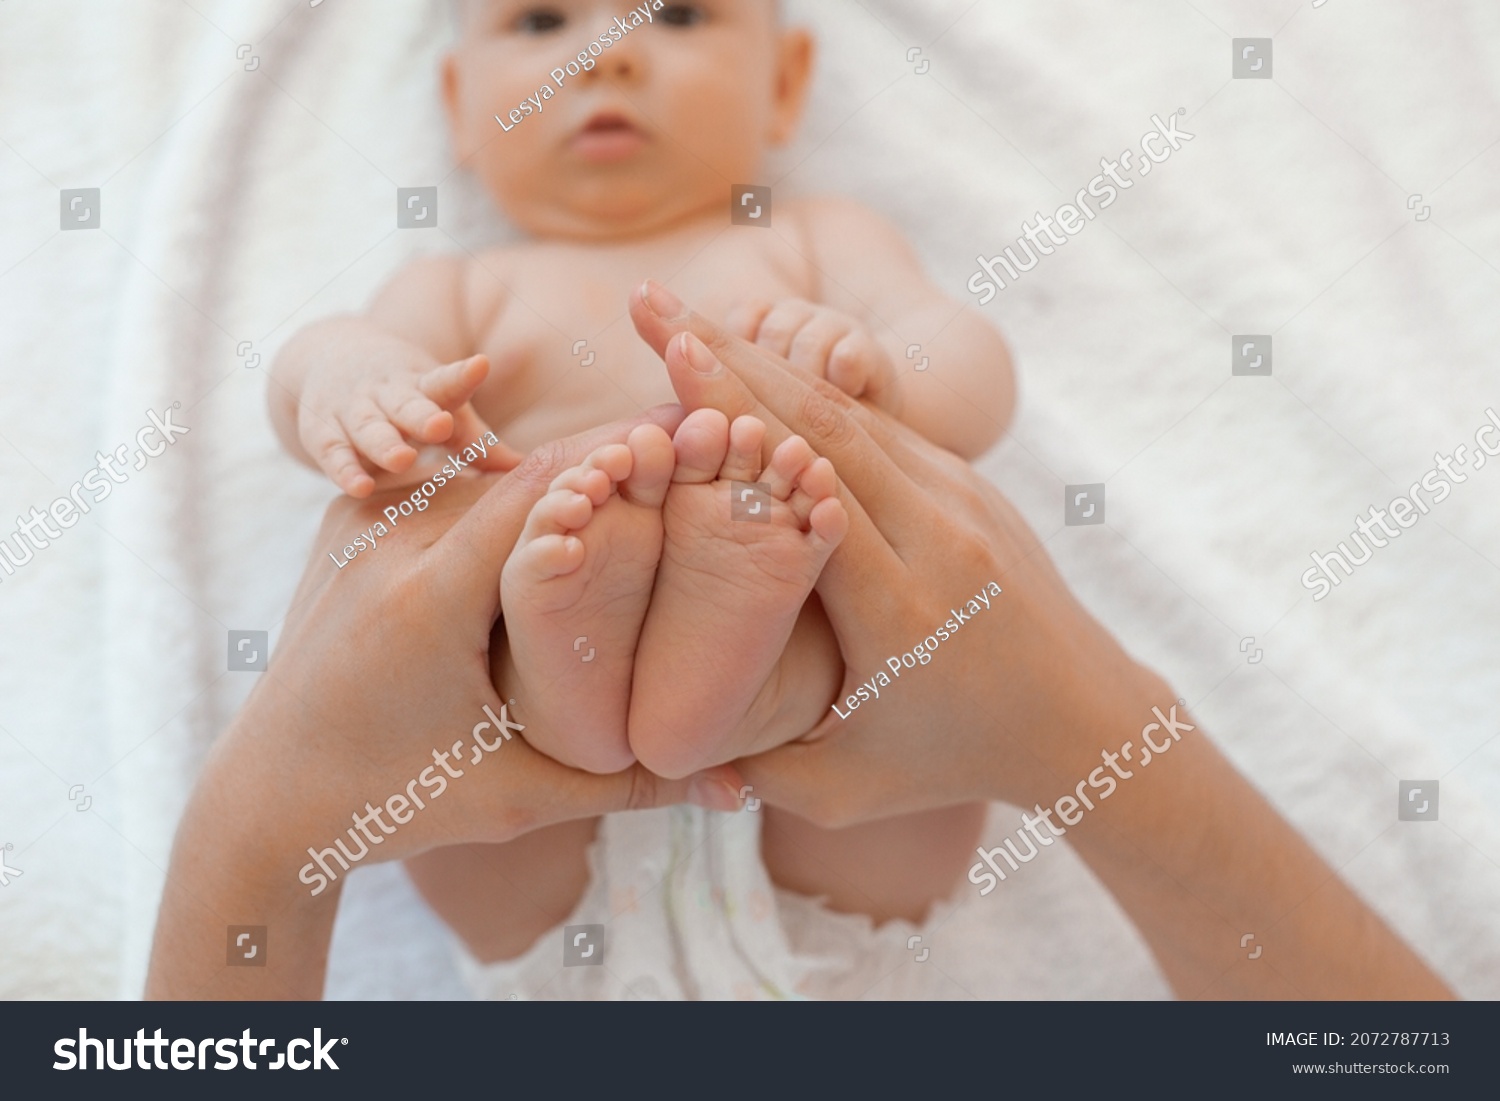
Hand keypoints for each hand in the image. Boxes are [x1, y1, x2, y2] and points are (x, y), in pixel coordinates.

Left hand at [147, 405, 742, 998]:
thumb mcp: (516, 800)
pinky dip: (503, 478)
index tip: (696, 439)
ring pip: (482, 467)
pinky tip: (561, 478)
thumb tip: (743, 789)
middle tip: (689, 442)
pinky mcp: (349, 523)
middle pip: (522, 469)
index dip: (625, 459)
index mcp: (427, 600)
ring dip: (559, 465)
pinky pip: (441, 481)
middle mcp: (388, 543)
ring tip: (640, 457)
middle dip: (608, 457)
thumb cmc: (390, 804)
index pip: (545, 493)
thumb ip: (631, 787)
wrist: (263, 798)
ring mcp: (360, 524)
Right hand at [293, 345, 515, 496]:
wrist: (330, 358)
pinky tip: (359, 488)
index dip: (463, 375)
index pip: (445, 381)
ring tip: (402, 460)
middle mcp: (387, 394)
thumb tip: (529, 471)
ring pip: (367, 426)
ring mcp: (352, 410)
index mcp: (424, 386)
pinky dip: (344, 469)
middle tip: (440, 426)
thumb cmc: (407, 398)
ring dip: (383, 443)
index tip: (481, 364)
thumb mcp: (441, 410)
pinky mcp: (322, 431)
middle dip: (421, 415)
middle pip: (405, 403)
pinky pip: (332, 452)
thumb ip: (479, 444)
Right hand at [633, 282, 1148, 825]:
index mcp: (901, 608)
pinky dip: (810, 391)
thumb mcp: (848, 791)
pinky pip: (879, 425)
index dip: (736, 416)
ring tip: (685, 318)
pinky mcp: (967, 484)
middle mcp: (936, 535)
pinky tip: (756, 364)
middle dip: (727, 356)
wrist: (1083, 717)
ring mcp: (960, 499)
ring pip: (849, 410)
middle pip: (820, 423)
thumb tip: (650, 747)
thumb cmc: (954, 760)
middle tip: (647, 301)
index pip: (806, 485)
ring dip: (764, 358)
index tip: (670, 358)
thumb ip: (753, 767)